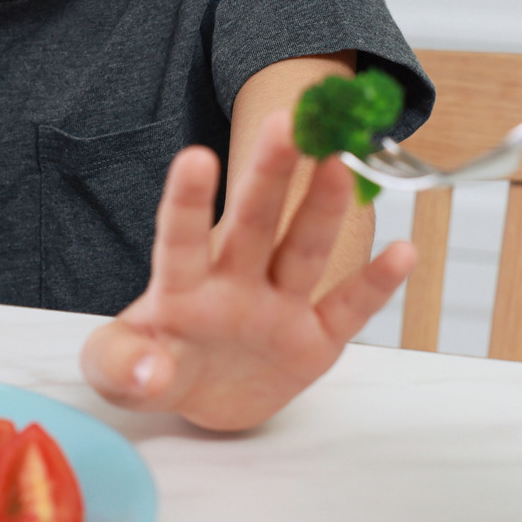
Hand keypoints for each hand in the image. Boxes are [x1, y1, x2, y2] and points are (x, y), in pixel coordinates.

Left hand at [80, 113, 416, 431]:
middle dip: (269, 176)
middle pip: (252, 224)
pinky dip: (376, 285)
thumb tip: (154, 373)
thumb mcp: (118, 373)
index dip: (188, 201)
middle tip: (285, 123)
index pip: (181, 238)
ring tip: (342, 165)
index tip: (195, 157)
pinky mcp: (315, 340)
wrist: (203, 398)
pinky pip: (348, 310)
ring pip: (303, 251)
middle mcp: (235, 282)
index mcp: (182, 285)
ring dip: (323, 210)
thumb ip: (120, 367)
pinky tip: (403, 251)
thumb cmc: (156, 367)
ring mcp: (279, 306)